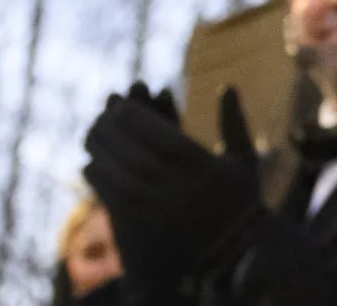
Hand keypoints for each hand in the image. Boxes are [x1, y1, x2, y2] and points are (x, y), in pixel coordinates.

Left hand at [85, 86, 264, 275]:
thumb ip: (234, 123)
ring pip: (122, 182)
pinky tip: (91, 164)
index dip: (139, 120)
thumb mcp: (246, 159)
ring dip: (102, 155)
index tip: (122, 104)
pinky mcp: (148, 231)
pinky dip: (99, 182)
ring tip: (90, 136)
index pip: (167, 141)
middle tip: (100, 116)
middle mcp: (185, 195)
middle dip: (114, 134)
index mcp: (210, 172)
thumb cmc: (241, 198)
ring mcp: (165, 215)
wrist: (235, 250)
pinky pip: (116, 204)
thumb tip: (228, 86)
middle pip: (138, 160)